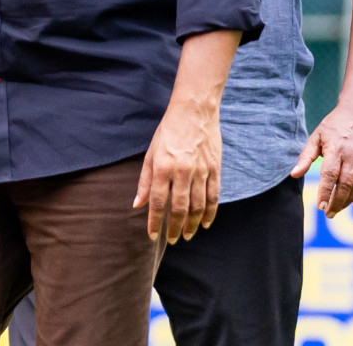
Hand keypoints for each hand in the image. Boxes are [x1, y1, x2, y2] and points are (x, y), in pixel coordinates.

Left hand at [133, 102, 220, 243]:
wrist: (194, 111)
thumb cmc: (168, 131)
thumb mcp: (151, 153)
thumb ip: (145, 180)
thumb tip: (137, 204)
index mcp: (163, 166)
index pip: (158, 202)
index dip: (155, 221)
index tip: (153, 235)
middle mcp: (183, 171)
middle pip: (180, 208)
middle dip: (175, 228)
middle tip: (172, 240)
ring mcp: (202, 170)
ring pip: (198, 206)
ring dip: (193, 224)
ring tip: (187, 235)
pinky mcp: (215, 169)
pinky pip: (214, 196)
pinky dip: (210, 213)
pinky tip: (205, 223)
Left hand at [293, 103, 352, 217]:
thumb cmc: (333, 126)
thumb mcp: (316, 137)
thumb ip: (306, 157)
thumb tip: (294, 174)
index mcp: (336, 149)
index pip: (330, 175)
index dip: (325, 192)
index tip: (319, 206)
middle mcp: (352, 155)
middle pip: (345, 184)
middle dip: (337, 202)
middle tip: (328, 214)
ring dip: (348, 201)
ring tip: (338, 209)